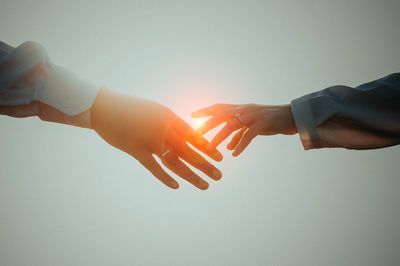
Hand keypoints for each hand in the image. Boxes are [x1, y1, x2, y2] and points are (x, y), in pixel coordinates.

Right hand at [90, 88, 222, 189]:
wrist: (104, 107)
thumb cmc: (131, 108)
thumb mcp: (155, 111)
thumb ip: (170, 122)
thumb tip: (184, 133)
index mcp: (169, 117)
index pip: (194, 136)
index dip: (208, 148)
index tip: (220, 158)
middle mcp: (163, 129)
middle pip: (189, 151)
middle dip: (206, 164)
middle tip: (219, 176)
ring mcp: (149, 141)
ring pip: (175, 162)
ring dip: (191, 175)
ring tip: (205, 185)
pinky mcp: (136, 150)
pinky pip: (153, 167)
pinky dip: (165, 178)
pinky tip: (176, 186)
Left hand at [192, 103, 296, 155]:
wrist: (291, 117)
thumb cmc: (269, 121)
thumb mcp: (251, 126)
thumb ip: (238, 135)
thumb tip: (227, 148)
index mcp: (240, 108)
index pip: (220, 107)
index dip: (206, 110)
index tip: (193, 115)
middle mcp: (244, 109)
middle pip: (222, 115)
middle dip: (208, 124)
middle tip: (196, 133)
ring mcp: (253, 116)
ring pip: (232, 126)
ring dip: (219, 137)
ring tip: (209, 148)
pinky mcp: (262, 124)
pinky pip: (248, 135)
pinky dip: (240, 145)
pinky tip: (234, 154)